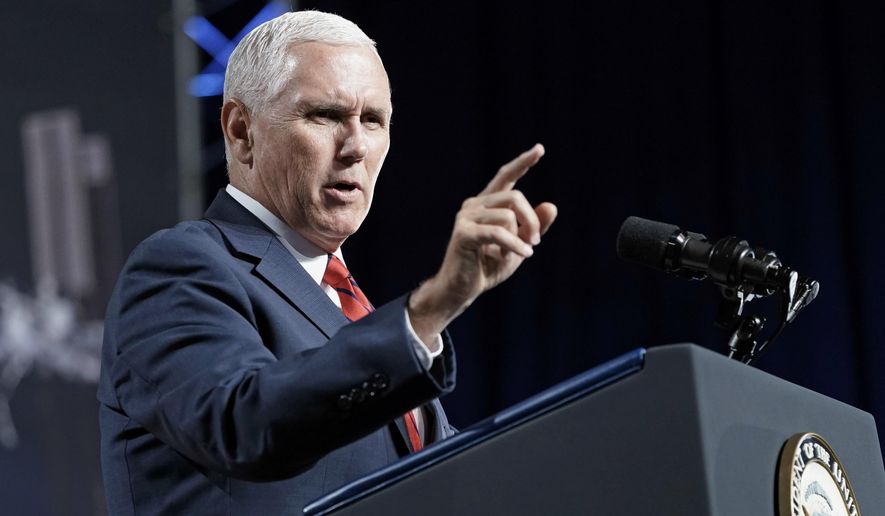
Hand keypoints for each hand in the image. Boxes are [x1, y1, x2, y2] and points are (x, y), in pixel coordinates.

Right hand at [408, 143, 556, 342]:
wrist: (461, 290)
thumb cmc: (487, 267)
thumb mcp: (519, 245)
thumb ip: (534, 227)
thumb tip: (551, 205)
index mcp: (486, 203)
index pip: (505, 176)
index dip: (522, 163)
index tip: (540, 149)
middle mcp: (474, 204)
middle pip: (515, 197)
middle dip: (532, 220)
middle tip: (535, 242)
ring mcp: (466, 217)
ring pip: (508, 215)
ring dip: (521, 237)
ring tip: (518, 253)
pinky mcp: (464, 233)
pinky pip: (498, 232)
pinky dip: (515, 244)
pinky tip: (525, 255)